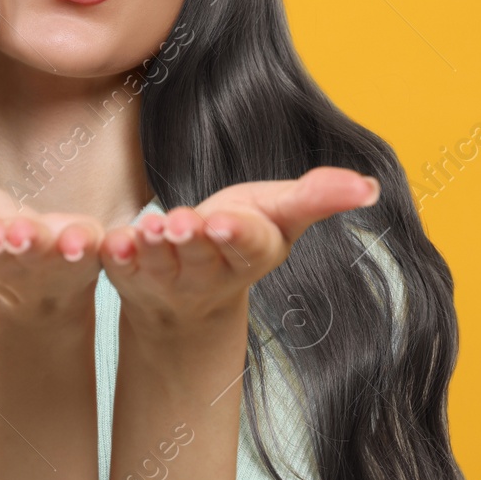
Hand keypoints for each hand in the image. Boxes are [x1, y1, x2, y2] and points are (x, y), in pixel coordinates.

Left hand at [96, 167, 379, 335]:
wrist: (192, 292)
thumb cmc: (242, 235)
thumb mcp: (280, 213)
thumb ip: (317, 197)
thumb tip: (370, 186)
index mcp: (252, 252)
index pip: (248, 245)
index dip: (238, 234)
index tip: (226, 221)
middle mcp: (211, 273)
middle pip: (202, 256)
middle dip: (193, 239)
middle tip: (182, 222)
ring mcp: (169, 280)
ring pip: (162, 264)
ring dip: (155, 247)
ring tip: (151, 228)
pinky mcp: (131, 277)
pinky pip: (120, 267)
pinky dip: (116, 255)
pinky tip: (111, 241)